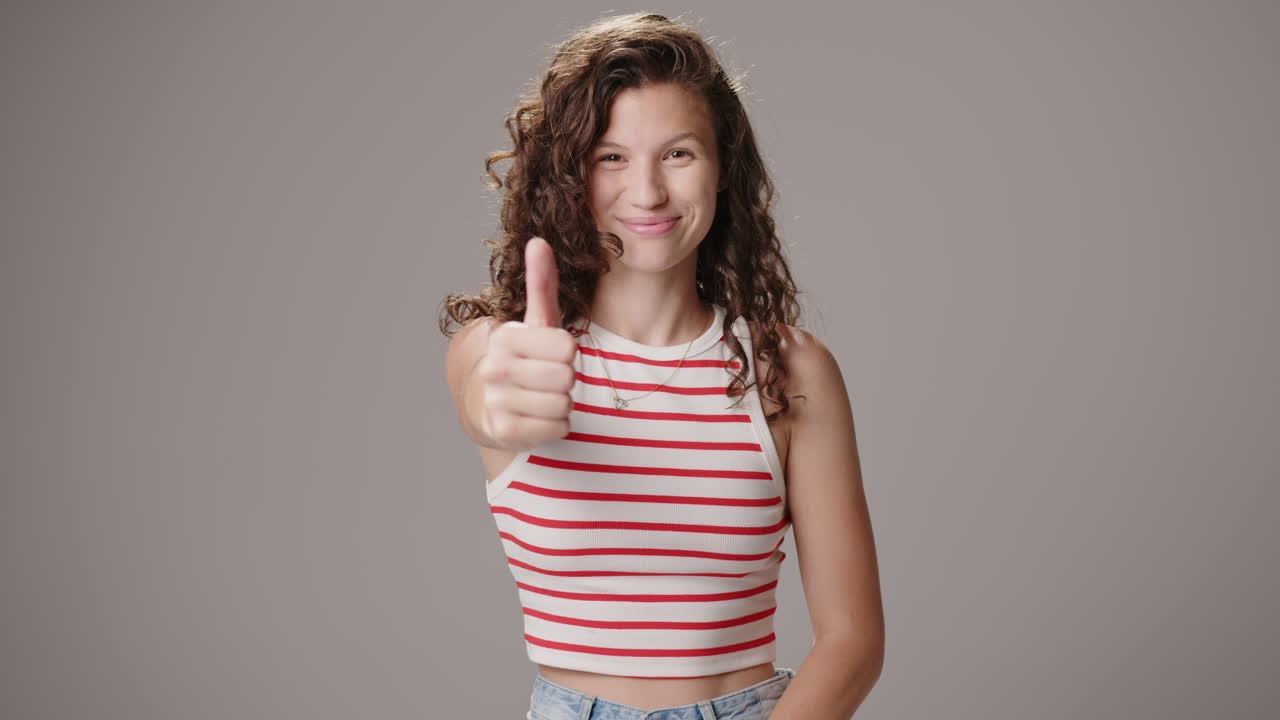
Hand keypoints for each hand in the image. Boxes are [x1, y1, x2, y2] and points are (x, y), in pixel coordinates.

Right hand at [473, 237, 577, 451]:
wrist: (491, 404)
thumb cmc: (525, 358)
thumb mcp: (536, 320)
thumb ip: (541, 283)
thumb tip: (538, 240)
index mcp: (504, 338)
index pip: (568, 348)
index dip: (567, 353)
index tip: (550, 354)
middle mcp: (495, 369)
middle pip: (567, 377)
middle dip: (565, 379)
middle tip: (547, 378)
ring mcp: (496, 402)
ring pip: (563, 404)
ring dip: (561, 403)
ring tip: (542, 396)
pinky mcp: (504, 432)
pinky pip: (557, 427)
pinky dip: (556, 425)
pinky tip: (538, 416)